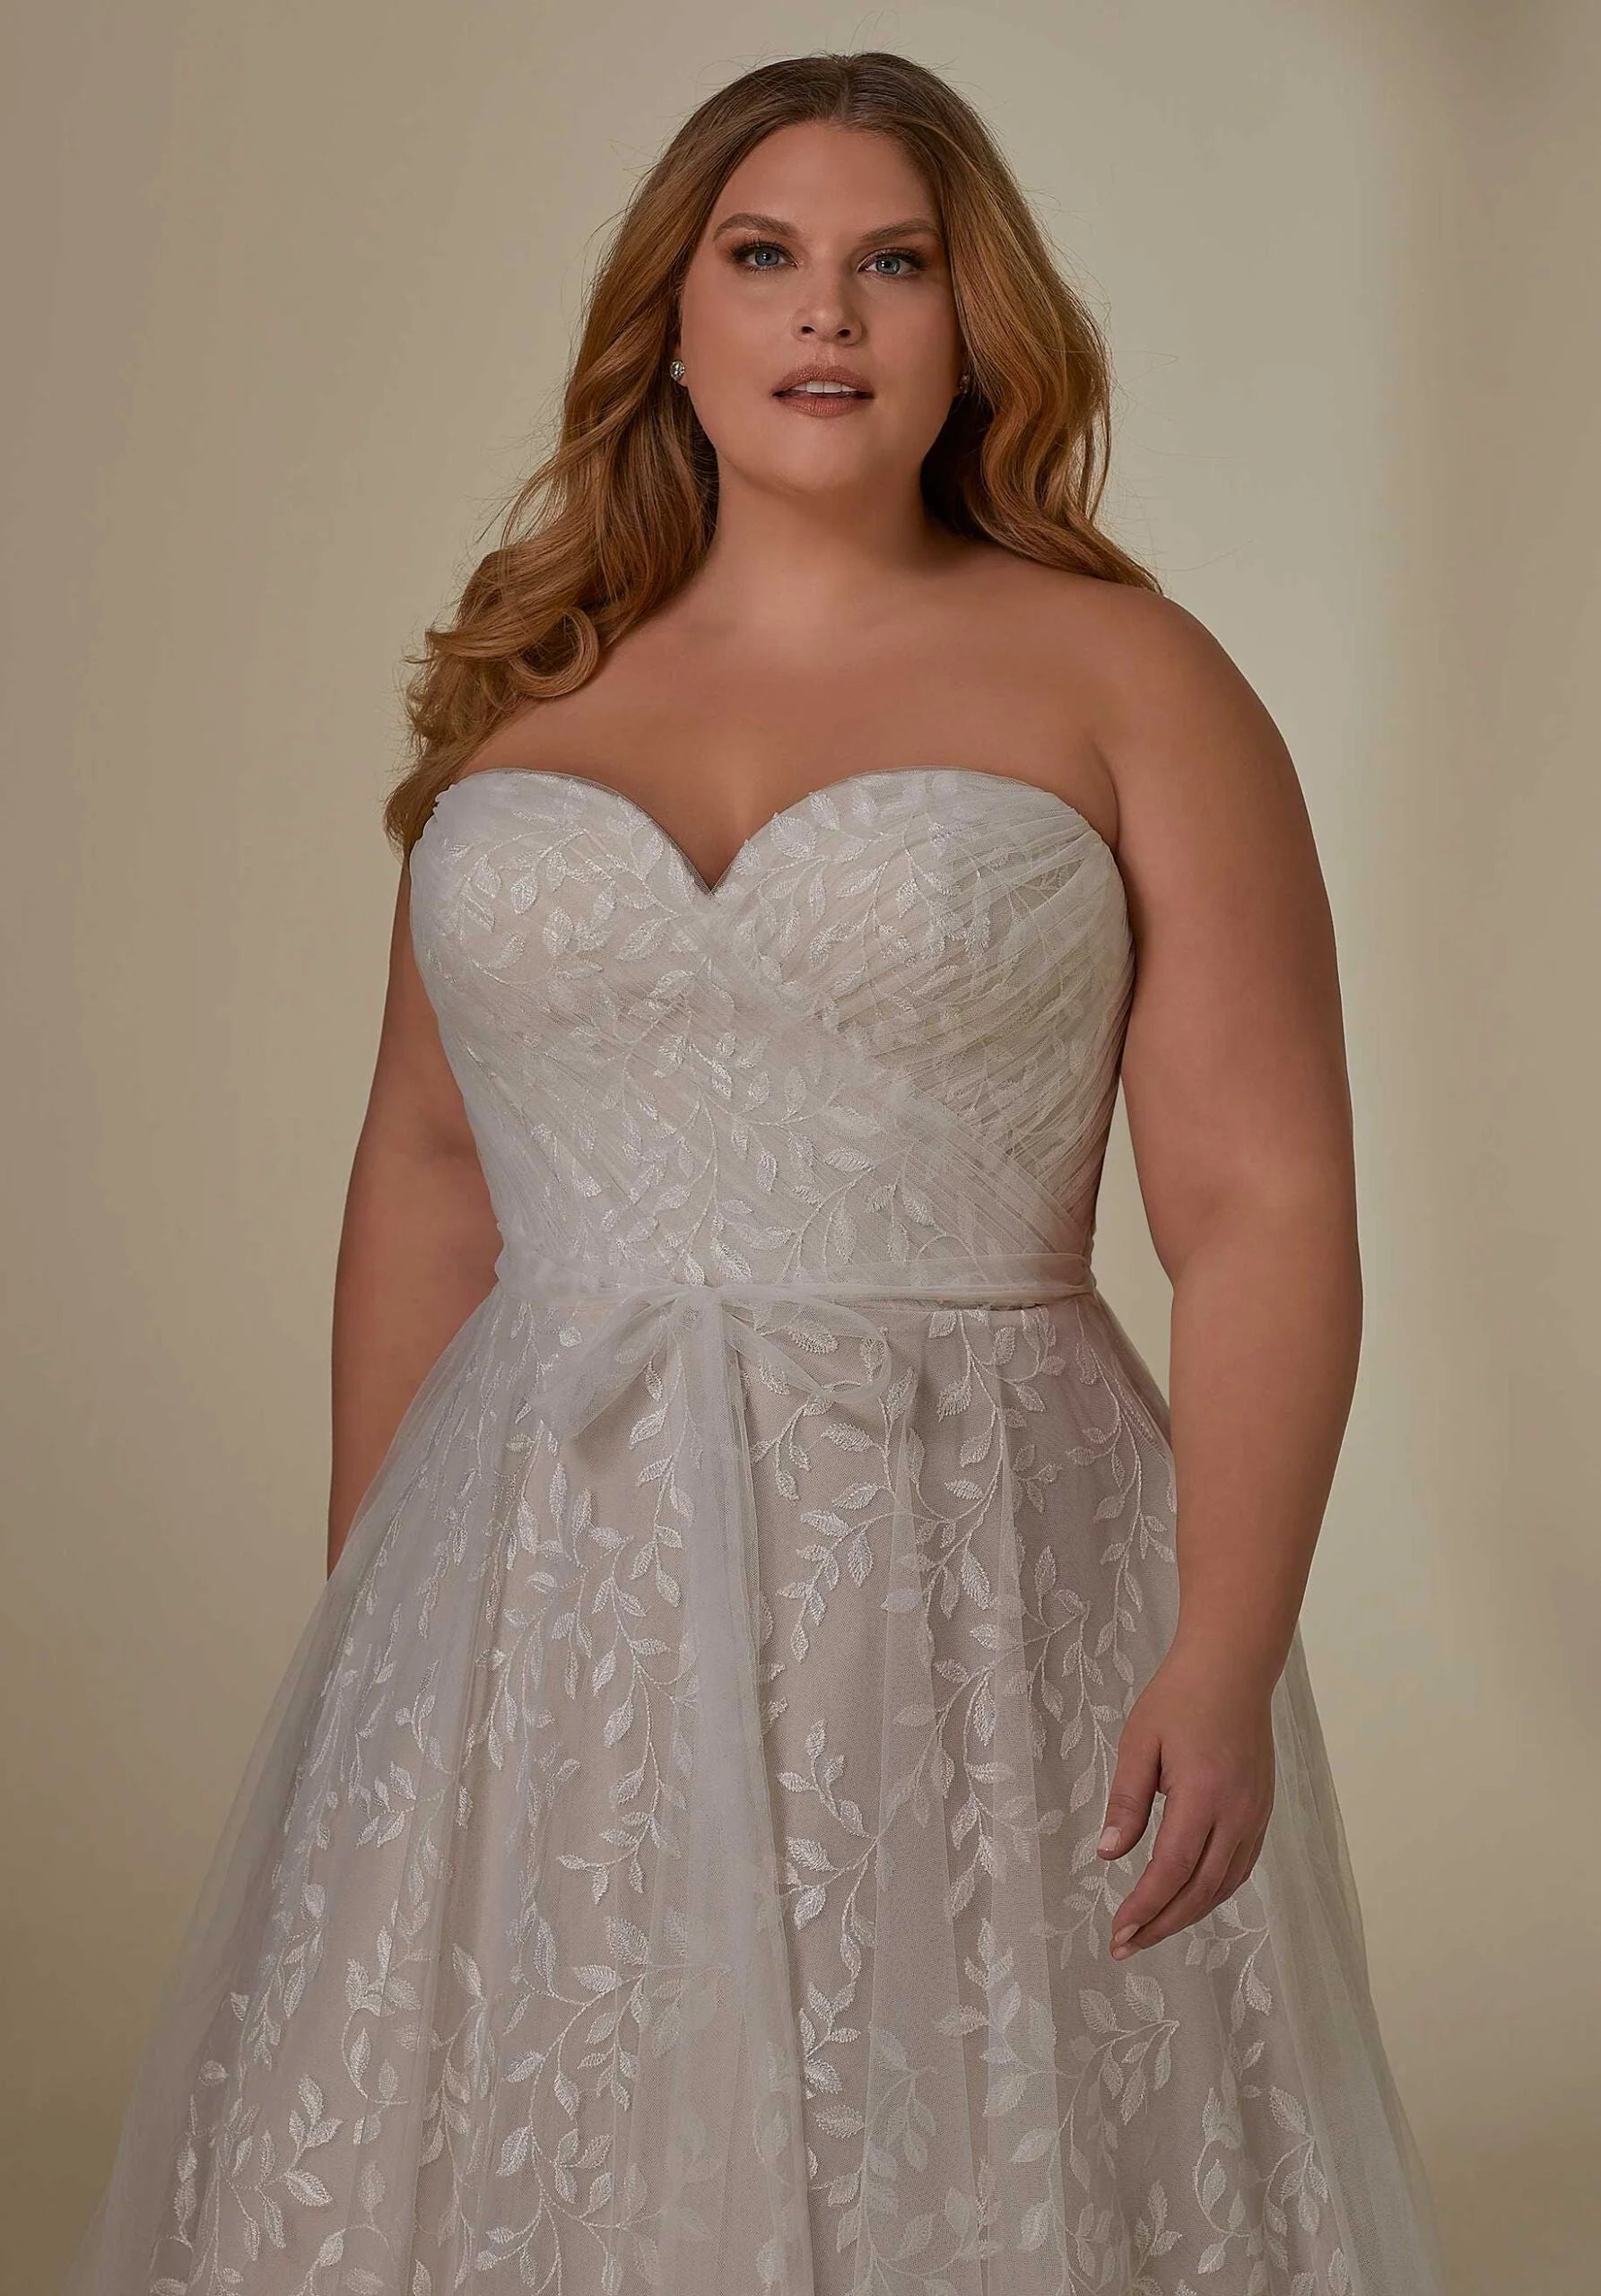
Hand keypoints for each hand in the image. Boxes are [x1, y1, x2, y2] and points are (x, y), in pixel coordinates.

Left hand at [1096, 1643, 1276, 1957]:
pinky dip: (1214, 1892)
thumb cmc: (1179, 1698)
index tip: (1118, 1932)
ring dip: (1188, 1914)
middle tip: (1127, 1945)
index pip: (1171, 1869)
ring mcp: (1255, 1815)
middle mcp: (1237, 1814)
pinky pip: (1240, 1866)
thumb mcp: (1139, 1741)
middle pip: (1200, 1889)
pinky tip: (1190, 1899)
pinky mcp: (1262, 1811)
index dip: (1144, 1907)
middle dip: (1162, 1923)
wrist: (1233, 1667)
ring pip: (1224, 1884)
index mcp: (1203, 1795)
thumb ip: (1127, 1799)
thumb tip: (1109, 1854)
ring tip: (1152, 1930)